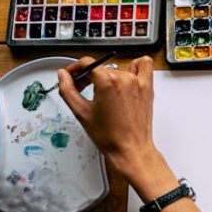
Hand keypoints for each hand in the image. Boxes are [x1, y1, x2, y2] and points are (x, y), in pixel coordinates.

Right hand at [58, 55, 158, 180]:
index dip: (75, 69)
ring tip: (103, 91)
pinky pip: (144, 65)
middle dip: (88, 77)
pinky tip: (126, 79)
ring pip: (117, 69)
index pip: (87, 63)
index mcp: (107, 82)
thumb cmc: (109, 136)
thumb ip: (68, 90)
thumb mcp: (81, 112)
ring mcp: (138, 82)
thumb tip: (63, 75)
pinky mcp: (147, 87)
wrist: (130, 149)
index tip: (72, 76)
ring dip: (107, 76)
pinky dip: (135, 67)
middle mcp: (124, 78)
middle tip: (83, 90)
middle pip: (100, 67)